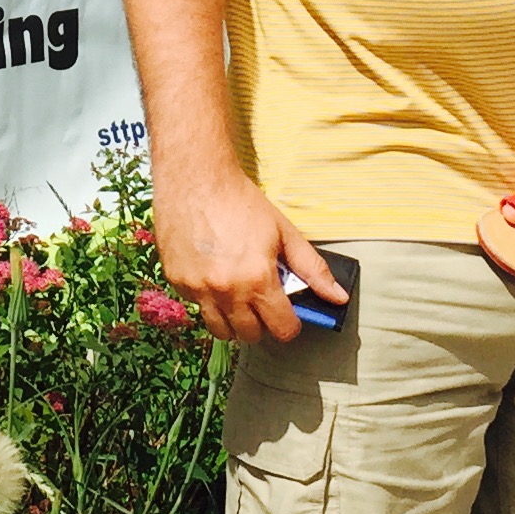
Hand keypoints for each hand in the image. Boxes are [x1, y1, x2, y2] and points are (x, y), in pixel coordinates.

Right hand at [154, 158, 346, 343]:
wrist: (196, 178)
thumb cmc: (241, 201)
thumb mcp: (284, 232)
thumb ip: (313, 269)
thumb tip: (338, 297)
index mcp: (257, 279)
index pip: (281, 329)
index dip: (289, 325)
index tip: (287, 315)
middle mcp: (226, 290)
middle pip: (249, 335)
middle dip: (261, 324)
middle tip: (262, 302)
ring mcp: (197, 289)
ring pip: (220, 330)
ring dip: (233, 320)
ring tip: (238, 296)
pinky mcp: (176, 281)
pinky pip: (196, 306)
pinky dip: (208, 300)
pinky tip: (213, 276)